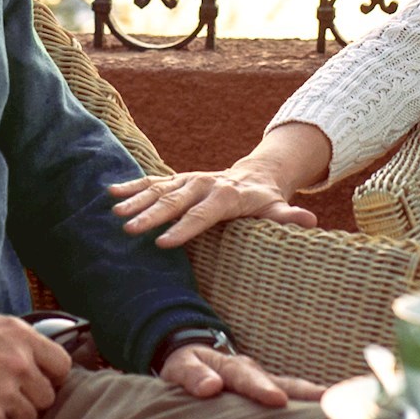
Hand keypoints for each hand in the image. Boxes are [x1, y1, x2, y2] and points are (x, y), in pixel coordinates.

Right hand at [0, 301, 71, 418]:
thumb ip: (3, 334)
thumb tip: (15, 345)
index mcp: (18, 334)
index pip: (62, 364)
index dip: (52, 375)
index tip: (40, 379)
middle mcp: (18, 363)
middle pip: (48, 396)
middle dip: (32, 398)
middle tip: (9, 396)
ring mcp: (4, 393)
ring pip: (28, 417)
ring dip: (13, 415)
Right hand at [109, 168, 318, 247]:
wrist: (255, 176)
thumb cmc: (264, 201)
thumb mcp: (278, 208)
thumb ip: (288, 217)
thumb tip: (309, 220)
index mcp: (225, 195)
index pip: (202, 214)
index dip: (184, 228)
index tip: (164, 242)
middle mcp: (203, 183)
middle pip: (174, 200)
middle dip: (152, 215)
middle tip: (131, 230)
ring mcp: (187, 179)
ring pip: (159, 189)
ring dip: (136, 200)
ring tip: (116, 213)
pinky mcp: (177, 179)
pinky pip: (151, 181)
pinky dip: (131, 185)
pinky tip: (110, 192)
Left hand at [159, 343, 322, 407]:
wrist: (193, 363)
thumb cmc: (186, 369)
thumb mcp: (179, 368)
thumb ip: (191, 376)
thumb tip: (210, 387)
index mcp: (231, 368)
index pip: (246, 377)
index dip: (261, 389)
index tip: (276, 400)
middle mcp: (255, 373)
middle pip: (282, 383)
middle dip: (304, 394)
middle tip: (327, 402)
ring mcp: (266, 384)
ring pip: (294, 391)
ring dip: (315, 400)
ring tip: (341, 410)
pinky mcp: (272, 394)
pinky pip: (294, 400)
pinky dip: (312, 407)